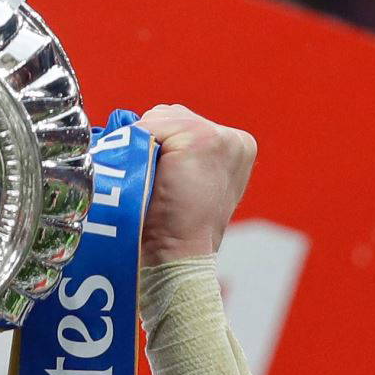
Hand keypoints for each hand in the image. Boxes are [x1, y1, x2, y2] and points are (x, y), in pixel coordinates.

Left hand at [136, 104, 255, 263]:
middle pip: (171, 116)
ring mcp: (219, 137)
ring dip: (143, 146)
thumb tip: (141, 136)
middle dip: (152, 144)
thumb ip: (180, 157)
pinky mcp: (198, 139)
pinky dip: (134, 148)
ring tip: (147, 183)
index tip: (156, 179)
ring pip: (158, 119)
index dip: (160, 148)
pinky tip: (140, 176)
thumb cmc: (176, 233)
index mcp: (239, 148)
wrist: (178, 258)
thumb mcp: (189, 187)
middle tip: (148, 183)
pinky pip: (148, 128)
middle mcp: (235, 139)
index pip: (183, 124)